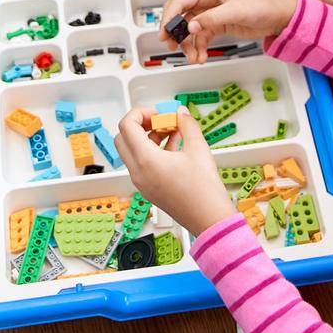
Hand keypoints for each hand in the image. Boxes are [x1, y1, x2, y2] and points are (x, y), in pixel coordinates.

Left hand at [114, 107, 234, 234]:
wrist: (209, 220)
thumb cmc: (204, 190)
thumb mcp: (198, 149)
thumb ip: (187, 125)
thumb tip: (181, 113)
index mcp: (146, 160)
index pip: (126, 126)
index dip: (140, 113)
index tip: (158, 113)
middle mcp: (138, 173)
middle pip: (123, 139)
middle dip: (139, 125)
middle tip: (160, 122)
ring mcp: (142, 183)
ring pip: (132, 152)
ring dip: (147, 137)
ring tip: (172, 132)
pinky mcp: (149, 189)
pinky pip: (141, 164)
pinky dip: (152, 151)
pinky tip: (174, 146)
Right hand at [160, 0, 296, 63]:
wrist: (279, 15)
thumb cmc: (262, 4)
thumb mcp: (236, 10)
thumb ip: (212, 18)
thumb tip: (191, 27)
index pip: (181, 0)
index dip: (170, 16)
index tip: (165, 32)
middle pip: (181, 14)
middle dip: (176, 31)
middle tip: (172, 46)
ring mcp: (211, 12)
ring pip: (190, 28)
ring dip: (189, 44)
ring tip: (194, 58)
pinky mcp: (217, 24)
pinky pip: (201, 36)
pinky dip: (199, 47)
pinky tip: (201, 57)